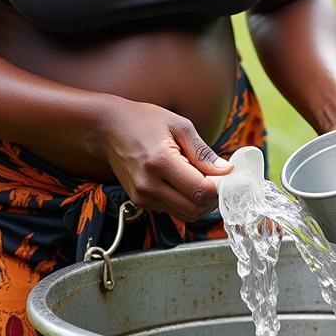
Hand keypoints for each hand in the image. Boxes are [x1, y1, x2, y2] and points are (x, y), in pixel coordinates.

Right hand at [96, 98, 233, 221]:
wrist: (108, 129)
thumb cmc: (143, 121)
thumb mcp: (179, 126)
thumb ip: (203, 152)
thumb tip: (226, 171)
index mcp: (161, 162)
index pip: (200, 191)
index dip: (220, 188)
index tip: (226, 176)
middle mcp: (149, 185)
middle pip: (195, 209)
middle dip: (212, 198)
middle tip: (216, 179)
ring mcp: (143, 197)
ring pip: (185, 214)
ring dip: (199, 202)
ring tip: (197, 177)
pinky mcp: (140, 202)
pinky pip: (172, 210)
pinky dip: (184, 201)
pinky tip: (182, 181)